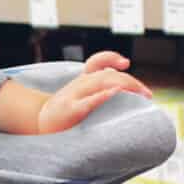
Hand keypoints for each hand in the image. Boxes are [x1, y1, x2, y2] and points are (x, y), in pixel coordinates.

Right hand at [37, 51, 152, 133]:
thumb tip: (118, 80)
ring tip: (140, 94)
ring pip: (102, 82)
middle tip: (147, 94)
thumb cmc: (61, 114)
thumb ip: (95, 88)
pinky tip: (115, 93)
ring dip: (125, 85)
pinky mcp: (70, 110)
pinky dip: (103, 95)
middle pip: (108, 74)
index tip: (125, 63)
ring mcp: (73, 96)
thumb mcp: (76, 96)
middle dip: (131, 82)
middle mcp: (78, 85)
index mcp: (81, 81)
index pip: (96, 62)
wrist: (37, 125)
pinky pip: (89, 101)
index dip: (111, 58)